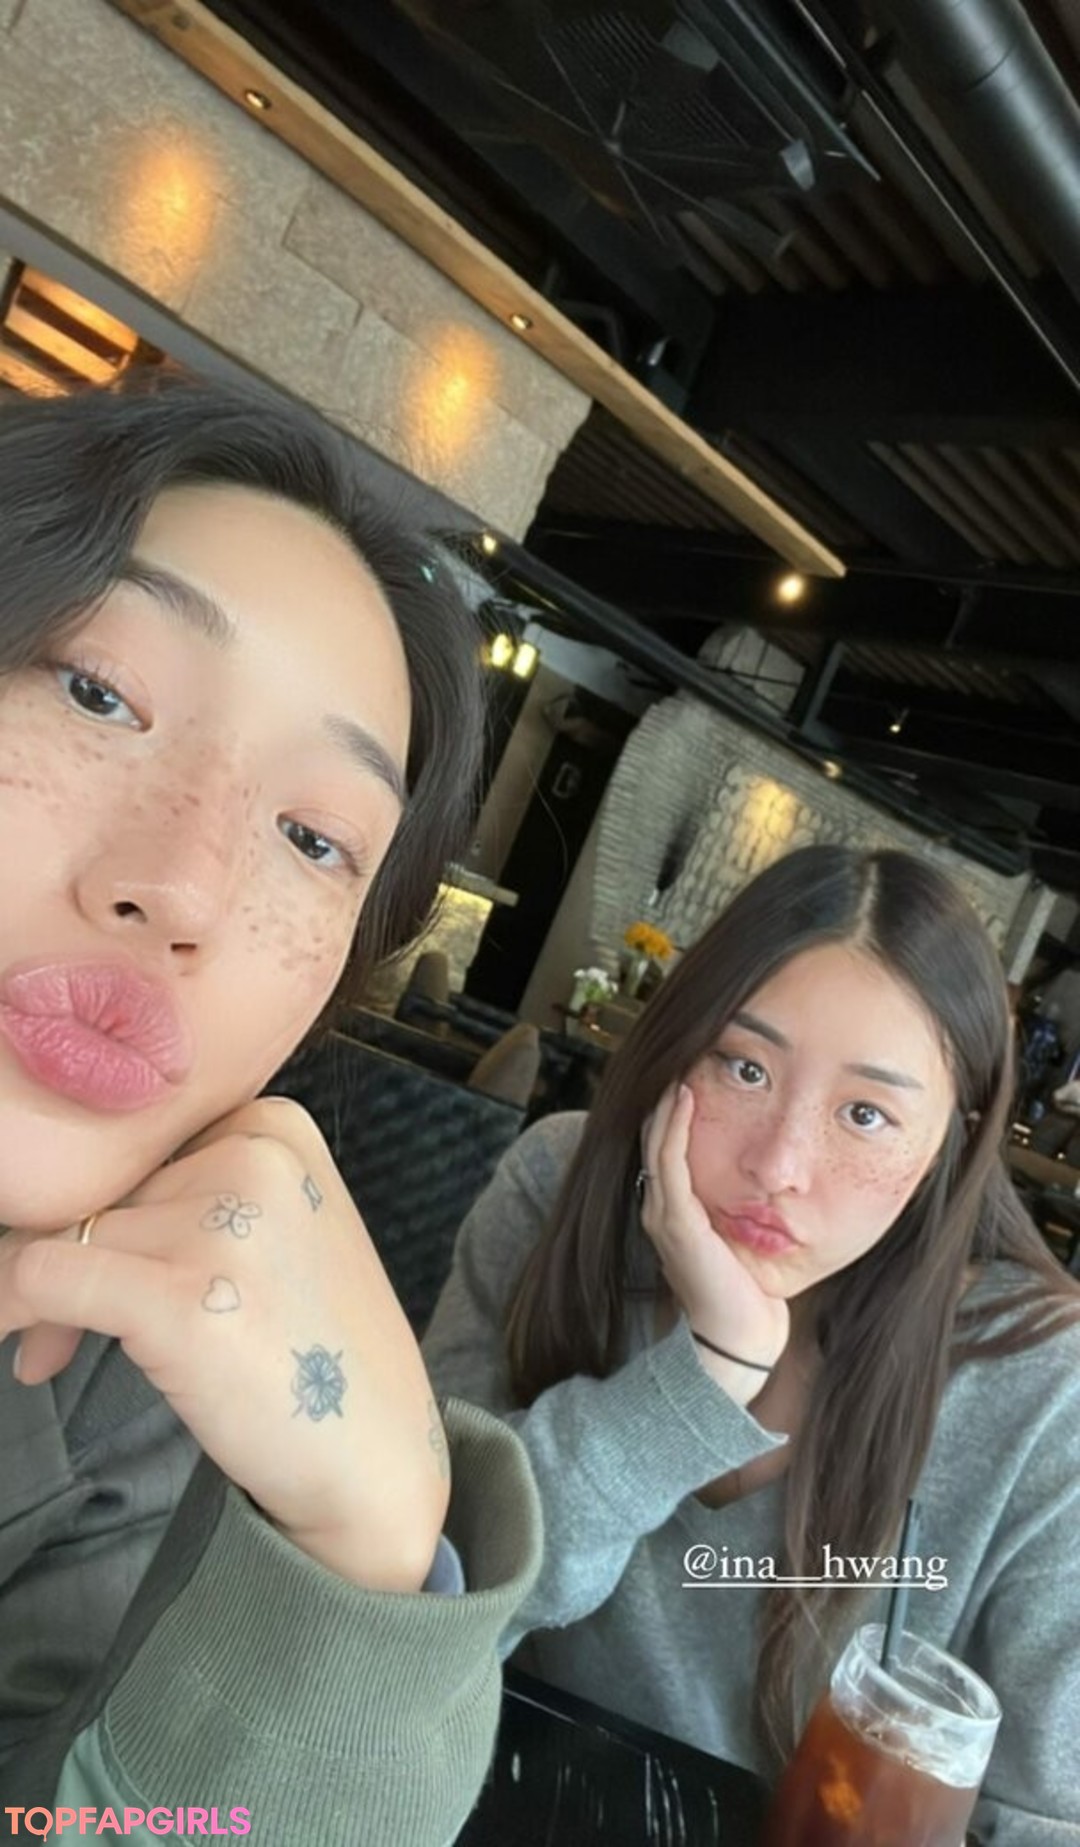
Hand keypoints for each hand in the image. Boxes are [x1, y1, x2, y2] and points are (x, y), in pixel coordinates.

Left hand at [0, 1097, 449, 1591]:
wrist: (375, 1460)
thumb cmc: (312, 1356)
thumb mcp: (270, 1236)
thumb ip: (185, 1201)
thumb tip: (49, 1217)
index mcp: (275, 1127)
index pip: (138, 1149)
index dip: (104, 1211)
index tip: (103, 1272)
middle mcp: (253, 1155)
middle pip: (99, 1189)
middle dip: (68, 1257)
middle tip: (63, 1338)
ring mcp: (223, 1223)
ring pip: (63, 1233)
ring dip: (42, 1301)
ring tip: (62, 1359)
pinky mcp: (182, 1295)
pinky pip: (40, 1278)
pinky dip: (16, 1314)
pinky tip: (37, 1360)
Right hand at [640, 1083, 788, 1399]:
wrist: (740, 1338)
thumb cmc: (750, 1291)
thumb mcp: (745, 1238)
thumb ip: (744, 1207)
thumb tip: (774, 1179)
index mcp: (675, 1211)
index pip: (666, 1146)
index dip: (674, 1109)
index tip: (693, 1068)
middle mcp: (660, 1208)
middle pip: (654, 1137)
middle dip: (665, 1095)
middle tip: (683, 1052)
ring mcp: (663, 1214)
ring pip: (656, 1142)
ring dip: (666, 1101)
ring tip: (679, 1063)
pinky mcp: (675, 1222)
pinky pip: (668, 1162)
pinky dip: (673, 1126)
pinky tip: (683, 1098)